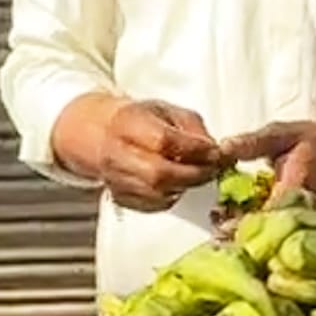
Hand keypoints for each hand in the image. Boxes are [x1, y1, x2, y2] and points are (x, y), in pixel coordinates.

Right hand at [54, 94, 229, 211]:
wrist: (101, 136)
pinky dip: (172, 197)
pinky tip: (178, 184)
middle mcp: (116, 153)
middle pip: (159, 173)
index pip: (163, 141)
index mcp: (127, 122)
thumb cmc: (138, 120)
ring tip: (197, 175)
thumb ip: (193, 128)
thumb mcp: (167, 110)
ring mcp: (115, 178)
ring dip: (185, 186)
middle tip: (213, 169)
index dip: (193, 149)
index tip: (214, 151)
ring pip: (157, 193)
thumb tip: (213, 151)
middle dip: (193, 174)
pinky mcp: (120, 197)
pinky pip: (152, 205)